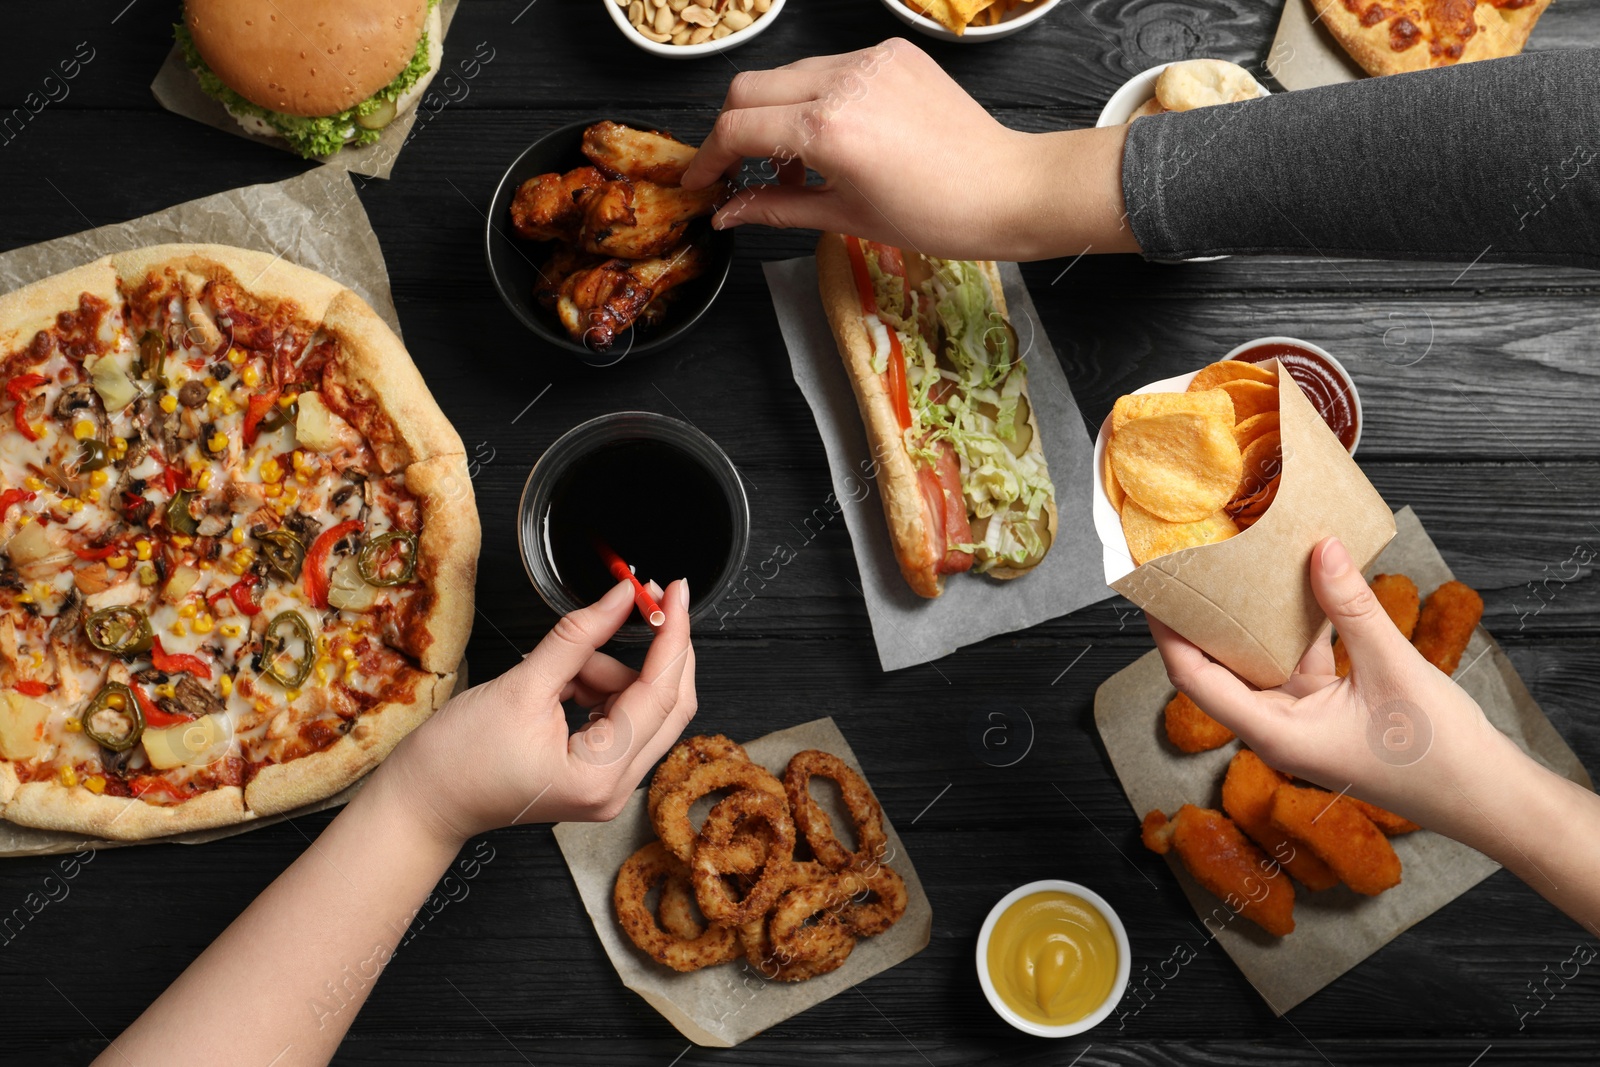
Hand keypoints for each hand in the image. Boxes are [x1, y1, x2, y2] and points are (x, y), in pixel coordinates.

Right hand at [373, 578, 696, 844]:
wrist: (421, 802)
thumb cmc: (456, 760)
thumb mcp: (522, 685)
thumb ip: (579, 637)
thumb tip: (620, 598)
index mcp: (601, 775)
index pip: (662, 694)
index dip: (673, 636)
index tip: (677, 592)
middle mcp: (616, 788)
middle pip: (669, 704)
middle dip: (658, 649)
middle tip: (648, 599)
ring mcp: (608, 785)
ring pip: (642, 707)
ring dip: (611, 672)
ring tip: (559, 669)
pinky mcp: (596, 774)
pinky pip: (619, 717)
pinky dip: (600, 689)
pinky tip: (563, 684)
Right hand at [681, 38, 1137, 259]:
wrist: (1006, 190)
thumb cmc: (935, 216)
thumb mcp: (844, 219)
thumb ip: (775, 207)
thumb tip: (727, 212)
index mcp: (827, 129)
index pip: (737, 128)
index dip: (708, 158)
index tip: (700, 182)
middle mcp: (844, 82)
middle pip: (750, 88)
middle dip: (732, 129)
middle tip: (736, 170)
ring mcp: (870, 61)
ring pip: (789, 74)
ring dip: (775, 113)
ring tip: (793, 164)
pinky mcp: (893, 53)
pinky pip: (832, 68)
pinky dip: (816, 98)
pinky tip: (834, 138)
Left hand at [1149, 536, 1511, 830]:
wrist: (1490, 798)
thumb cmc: (1440, 756)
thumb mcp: (1393, 669)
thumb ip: (1353, 608)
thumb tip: (1321, 549)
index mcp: (1275, 733)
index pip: (1195, 679)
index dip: (1168, 635)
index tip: (1152, 592)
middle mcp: (1278, 728)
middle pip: (1220, 665)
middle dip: (1205, 617)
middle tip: (1192, 565)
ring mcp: (1302, 719)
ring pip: (1262, 658)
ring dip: (1255, 617)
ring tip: (1240, 563)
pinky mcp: (1329, 709)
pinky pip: (1299, 661)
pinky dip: (1299, 626)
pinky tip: (1304, 584)